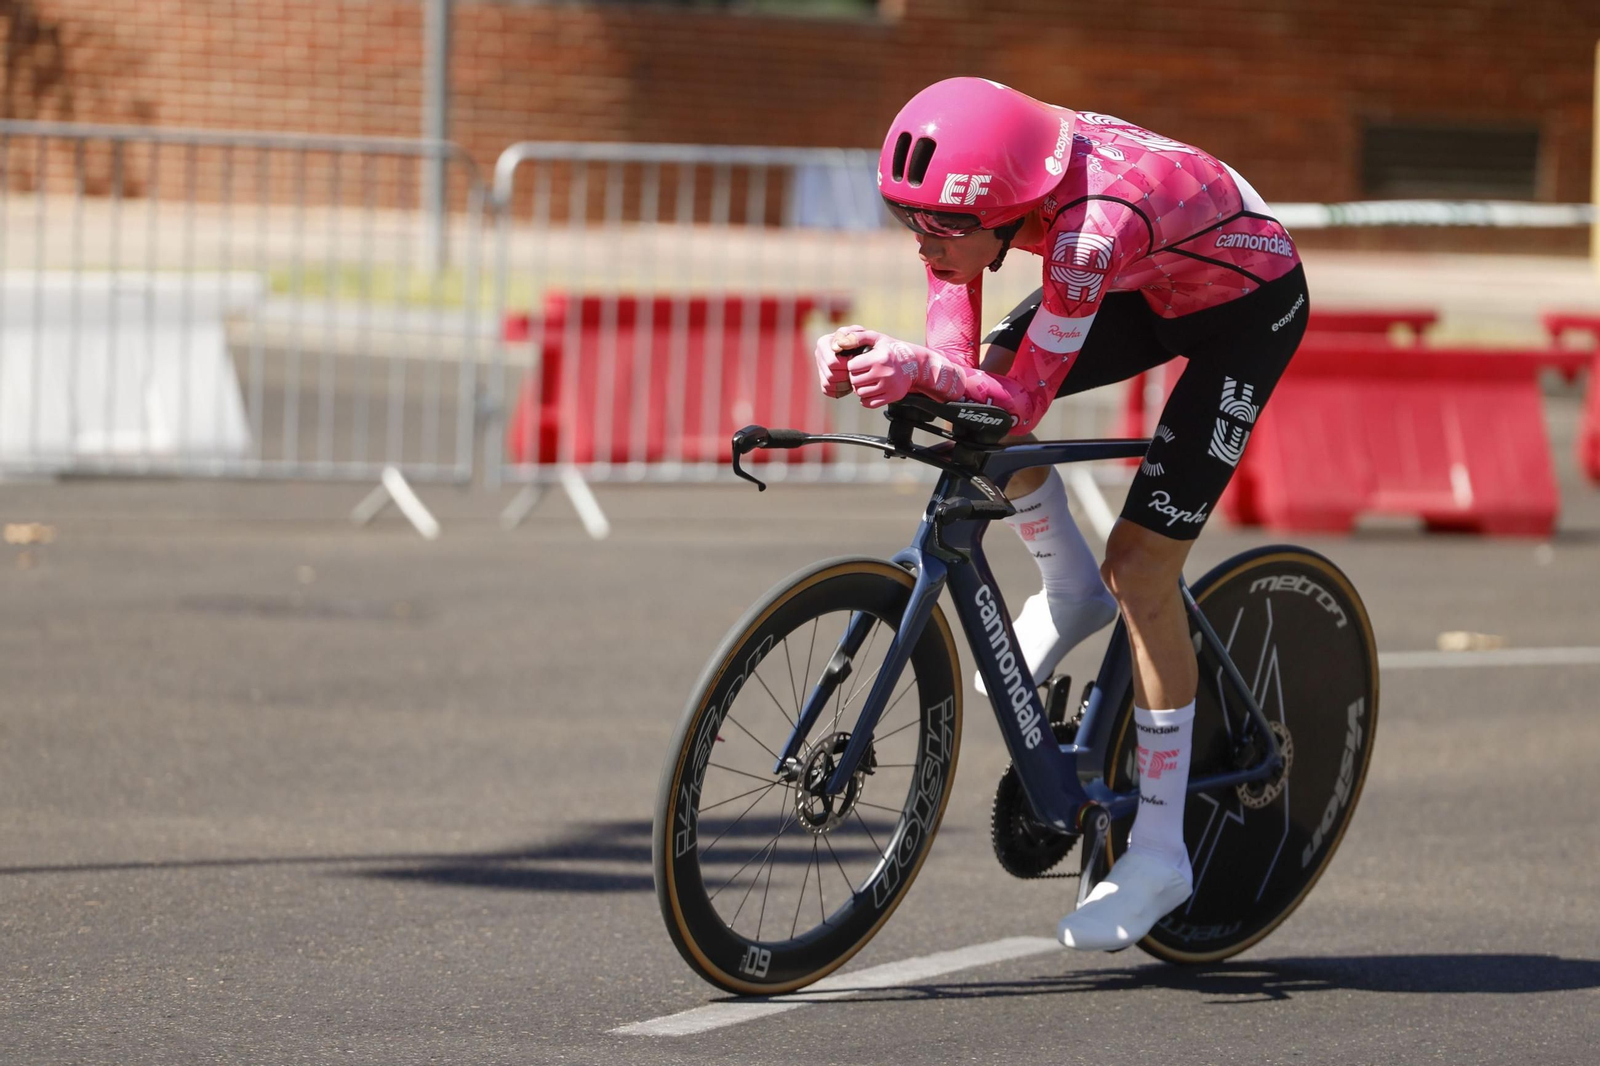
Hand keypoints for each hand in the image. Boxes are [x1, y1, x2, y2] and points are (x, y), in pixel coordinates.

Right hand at [812, 324, 877, 397]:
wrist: (867, 350)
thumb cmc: (866, 341)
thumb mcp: (863, 335)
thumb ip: (852, 337)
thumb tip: (836, 347)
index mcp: (824, 342)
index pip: (832, 363)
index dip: (847, 366)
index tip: (857, 361)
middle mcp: (818, 355)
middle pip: (830, 375)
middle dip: (846, 376)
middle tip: (857, 373)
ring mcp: (820, 368)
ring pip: (828, 384)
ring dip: (844, 385)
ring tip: (854, 379)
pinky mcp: (822, 379)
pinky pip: (827, 391)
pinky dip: (840, 391)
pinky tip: (850, 384)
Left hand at [846, 335, 967, 407]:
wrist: (913, 365)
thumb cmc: (889, 349)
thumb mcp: (876, 338)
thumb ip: (856, 337)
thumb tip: (838, 344)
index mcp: (880, 358)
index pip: (851, 366)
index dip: (852, 364)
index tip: (858, 362)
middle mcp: (885, 373)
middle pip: (854, 381)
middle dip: (855, 377)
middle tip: (862, 372)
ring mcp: (889, 387)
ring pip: (860, 393)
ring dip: (860, 388)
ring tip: (866, 380)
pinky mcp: (892, 397)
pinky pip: (868, 403)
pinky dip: (866, 398)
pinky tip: (871, 389)